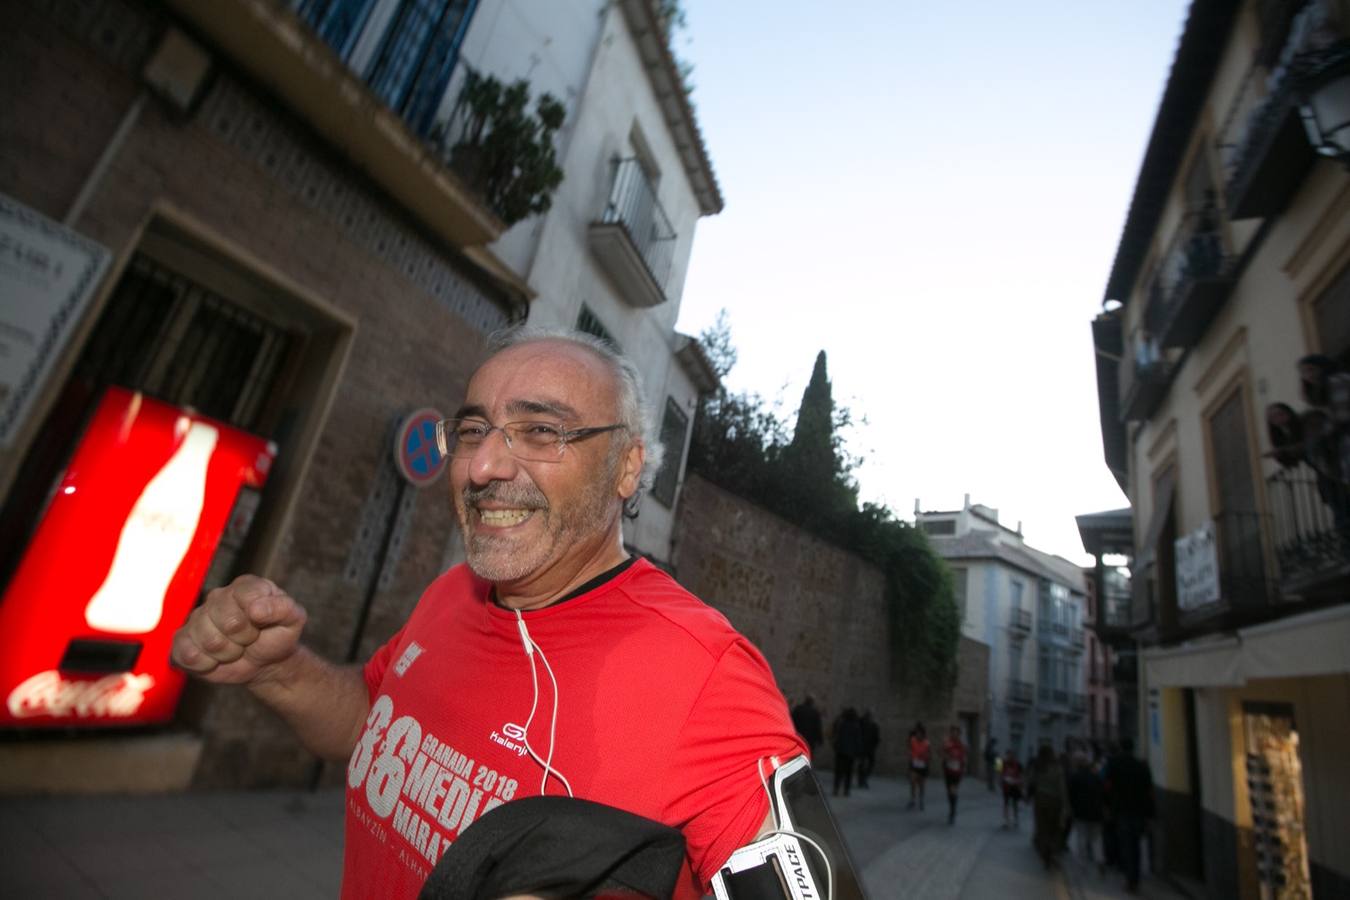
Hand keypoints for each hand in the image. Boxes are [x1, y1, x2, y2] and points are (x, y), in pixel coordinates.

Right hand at [171, 575, 306, 684]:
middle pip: (227, 622)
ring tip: (235, 649)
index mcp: (245, 586)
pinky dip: (206, 664)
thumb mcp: (293, 619)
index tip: (263, 623)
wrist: (265, 663)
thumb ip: (282, 608)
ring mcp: (197, 618)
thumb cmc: (278, 636)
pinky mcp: (183, 640)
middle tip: (249, 640)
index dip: (258, 618)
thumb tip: (255, 608)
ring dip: (228, 653)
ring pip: (208, 640)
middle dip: (244, 639)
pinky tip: (215, 660)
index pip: (246, 597)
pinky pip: (186, 653)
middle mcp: (218, 597)